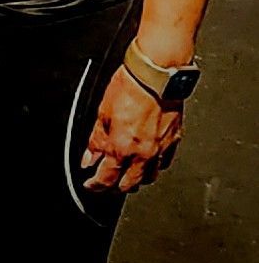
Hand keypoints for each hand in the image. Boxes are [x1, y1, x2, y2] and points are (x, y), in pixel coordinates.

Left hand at [80, 66, 183, 192]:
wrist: (156, 76)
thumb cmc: (130, 87)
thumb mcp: (102, 113)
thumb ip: (96, 140)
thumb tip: (89, 157)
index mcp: (121, 147)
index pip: (106, 178)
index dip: (96, 185)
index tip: (91, 184)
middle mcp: (142, 154)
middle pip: (128, 184)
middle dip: (115, 186)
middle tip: (107, 182)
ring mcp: (160, 149)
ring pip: (148, 177)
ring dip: (136, 179)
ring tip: (126, 175)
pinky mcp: (173, 142)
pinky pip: (164, 163)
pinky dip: (154, 167)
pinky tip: (148, 162)